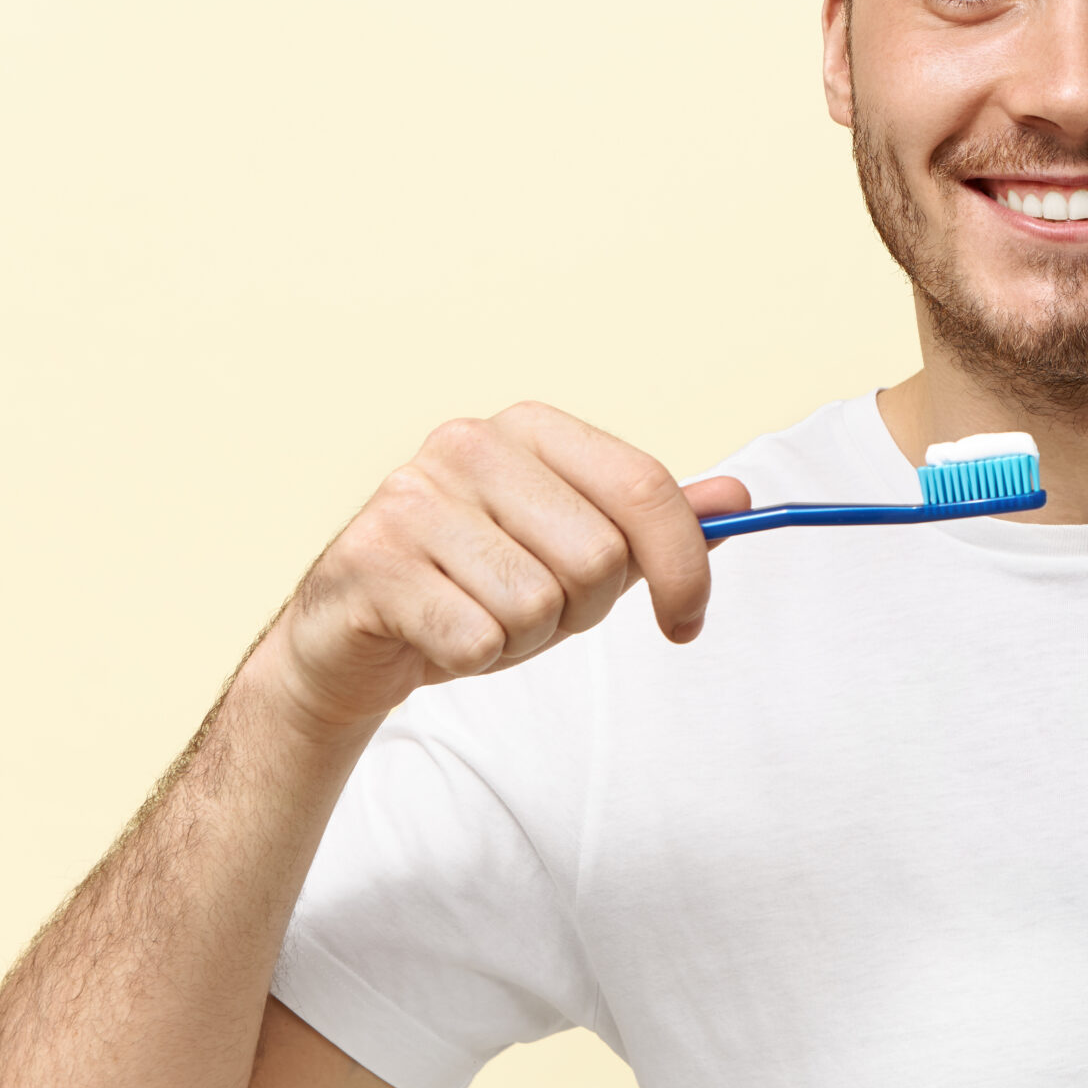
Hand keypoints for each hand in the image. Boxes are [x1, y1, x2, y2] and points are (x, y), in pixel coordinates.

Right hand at [248, 402, 749, 738]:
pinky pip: (479, 639)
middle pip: (597, 557)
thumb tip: (737, 499)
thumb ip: (651, 524)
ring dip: (524, 639)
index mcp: (529, 429)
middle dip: (583, 611)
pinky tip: (439, 636)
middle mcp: (468, 444)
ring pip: (539, 604)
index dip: (684, 565)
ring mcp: (411, 498)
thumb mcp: (575, 552)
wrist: (351, 640)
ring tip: (481, 619)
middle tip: (535, 612)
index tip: (687, 620)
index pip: (645, 486)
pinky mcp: (371, 561)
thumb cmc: (474, 588)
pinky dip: (473, 658)